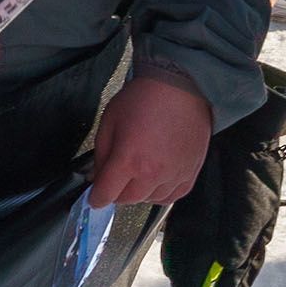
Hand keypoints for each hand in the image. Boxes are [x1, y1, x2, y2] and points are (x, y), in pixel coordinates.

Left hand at [88, 74, 213, 206]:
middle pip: (127, 200)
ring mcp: (173, 176)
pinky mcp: (190, 174)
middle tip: (118, 175)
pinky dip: (160, 192)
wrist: (180, 86)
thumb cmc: (144, 98)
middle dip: (117, 191)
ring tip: (139, 170)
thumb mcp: (110, 120)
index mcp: (128, 160)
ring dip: (140, 191)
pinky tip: (157, 177)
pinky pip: (171, 197)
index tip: (95, 195)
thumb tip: (97, 176)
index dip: (96, 196)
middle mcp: (152, 174)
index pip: (106, 195)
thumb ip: (101, 154)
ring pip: (149, 200)